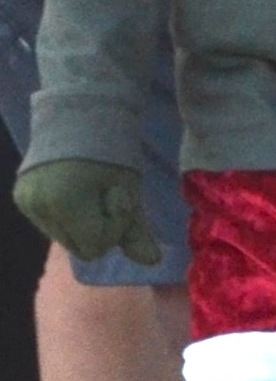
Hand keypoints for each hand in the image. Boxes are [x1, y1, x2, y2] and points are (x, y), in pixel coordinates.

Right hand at [12, 158, 157, 266]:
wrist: (80, 117)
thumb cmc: (112, 153)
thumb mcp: (128, 191)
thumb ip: (135, 231)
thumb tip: (151, 262)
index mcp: (64, 204)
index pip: (95, 247)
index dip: (113, 228)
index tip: (116, 197)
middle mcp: (38, 206)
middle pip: (78, 248)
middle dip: (97, 229)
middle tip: (104, 196)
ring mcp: (25, 202)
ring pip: (65, 239)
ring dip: (82, 224)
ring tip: (88, 192)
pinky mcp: (20, 197)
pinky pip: (51, 225)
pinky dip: (67, 217)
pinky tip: (73, 192)